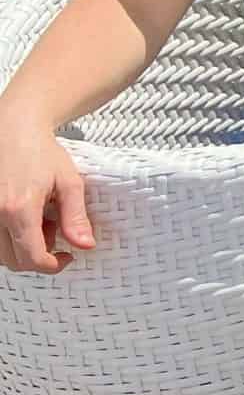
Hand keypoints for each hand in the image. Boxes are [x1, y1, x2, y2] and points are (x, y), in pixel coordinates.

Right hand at [0, 113, 90, 274]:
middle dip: (38, 255)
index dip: (52, 265)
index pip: (31, 257)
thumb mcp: (69, 183)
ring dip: (21, 247)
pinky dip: (7, 237)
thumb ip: (75, 217)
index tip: (67, 258)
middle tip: (54, 230)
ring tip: (39, 219)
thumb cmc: (41, 152)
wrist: (13, 129)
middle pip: (13, 260)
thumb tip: (85, 245)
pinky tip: (21, 217)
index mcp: (18, 210)